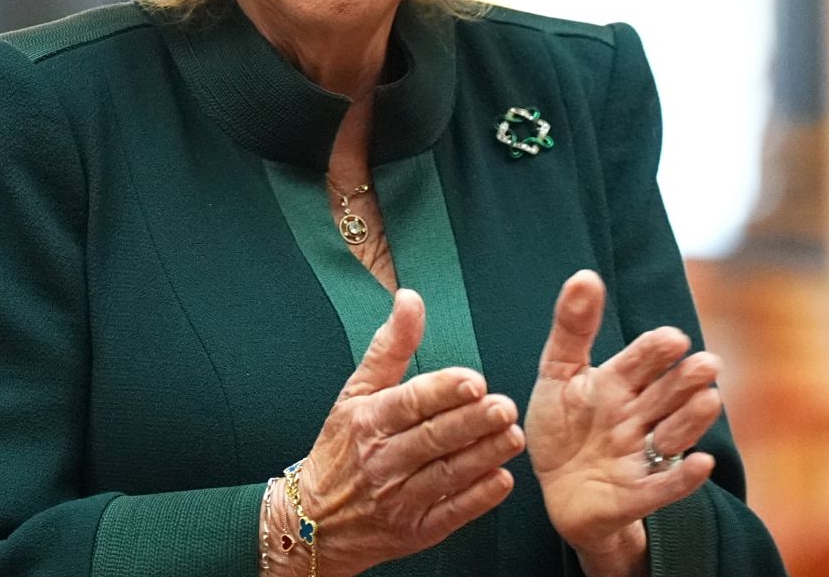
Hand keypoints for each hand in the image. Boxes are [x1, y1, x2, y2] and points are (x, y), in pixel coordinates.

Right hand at [297, 290, 523, 576]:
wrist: (316, 519)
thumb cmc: (343, 444)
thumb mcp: (357, 390)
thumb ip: (391, 345)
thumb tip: (410, 299)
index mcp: (369, 420)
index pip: (410, 402)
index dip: (443, 391)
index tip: (473, 380)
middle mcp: (383, 459)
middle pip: (432, 438)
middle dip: (471, 423)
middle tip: (504, 407)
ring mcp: (400, 498)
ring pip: (447, 474)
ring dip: (483, 456)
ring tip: (512, 437)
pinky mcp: (416, 530)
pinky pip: (451, 513)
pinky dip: (477, 499)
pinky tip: (500, 480)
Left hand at [525, 271, 721, 573]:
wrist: (557, 488)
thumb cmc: (562, 424)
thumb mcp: (558, 372)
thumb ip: (572, 327)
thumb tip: (585, 275)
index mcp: (617, 384)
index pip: (639, 362)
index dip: (655, 351)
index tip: (673, 337)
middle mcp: (636, 417)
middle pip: (665, 396)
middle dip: (685, 380)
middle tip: (706, 363)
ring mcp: (640, 456)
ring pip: (672, 435)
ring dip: (691, 420)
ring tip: (709, 399)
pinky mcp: (636, 495)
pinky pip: (662, 487)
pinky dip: (681, 478)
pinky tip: (700, 463)